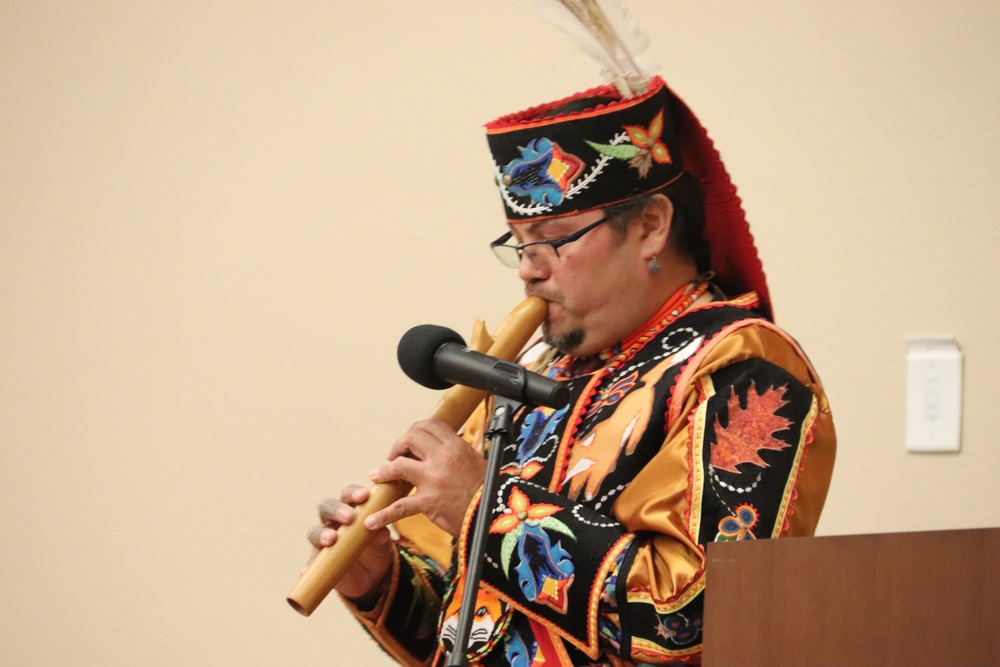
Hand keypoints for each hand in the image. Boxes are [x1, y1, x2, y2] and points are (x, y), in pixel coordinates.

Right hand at [305, 484, 393, 602]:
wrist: (373, 574)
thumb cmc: (376, 548)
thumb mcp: (382, 542)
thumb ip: (380, 534)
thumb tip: (378, 531)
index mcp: (350, 509)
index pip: (348, 495)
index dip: (353, 493)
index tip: (364, 496)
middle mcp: (333, 521)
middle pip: (326, 507)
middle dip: (336, 510)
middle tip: (349, 517)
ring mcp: (323, 540)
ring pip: (314, 531)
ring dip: (321, 534)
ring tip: (331, 539)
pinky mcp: (318, 561)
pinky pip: (310, 563)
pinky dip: (308, 567)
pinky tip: (306, 571)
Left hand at [364, 418, 486, 536]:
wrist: (494, 515)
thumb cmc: (488, 491)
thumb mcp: (477, 462)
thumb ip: (458, 453)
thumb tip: (447, 445)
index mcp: (457, 446)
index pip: (430, 425)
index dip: (415, 430)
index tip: (411, 439)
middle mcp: (443, 458)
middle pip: (411, 438)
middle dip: (399, 445)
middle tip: (394, 455)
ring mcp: (433, 479)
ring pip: (398, 466)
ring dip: (384, 471)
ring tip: (376, 476)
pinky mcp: (428, 502)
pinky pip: (399, 507)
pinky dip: (383, 515)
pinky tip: (371, 521)